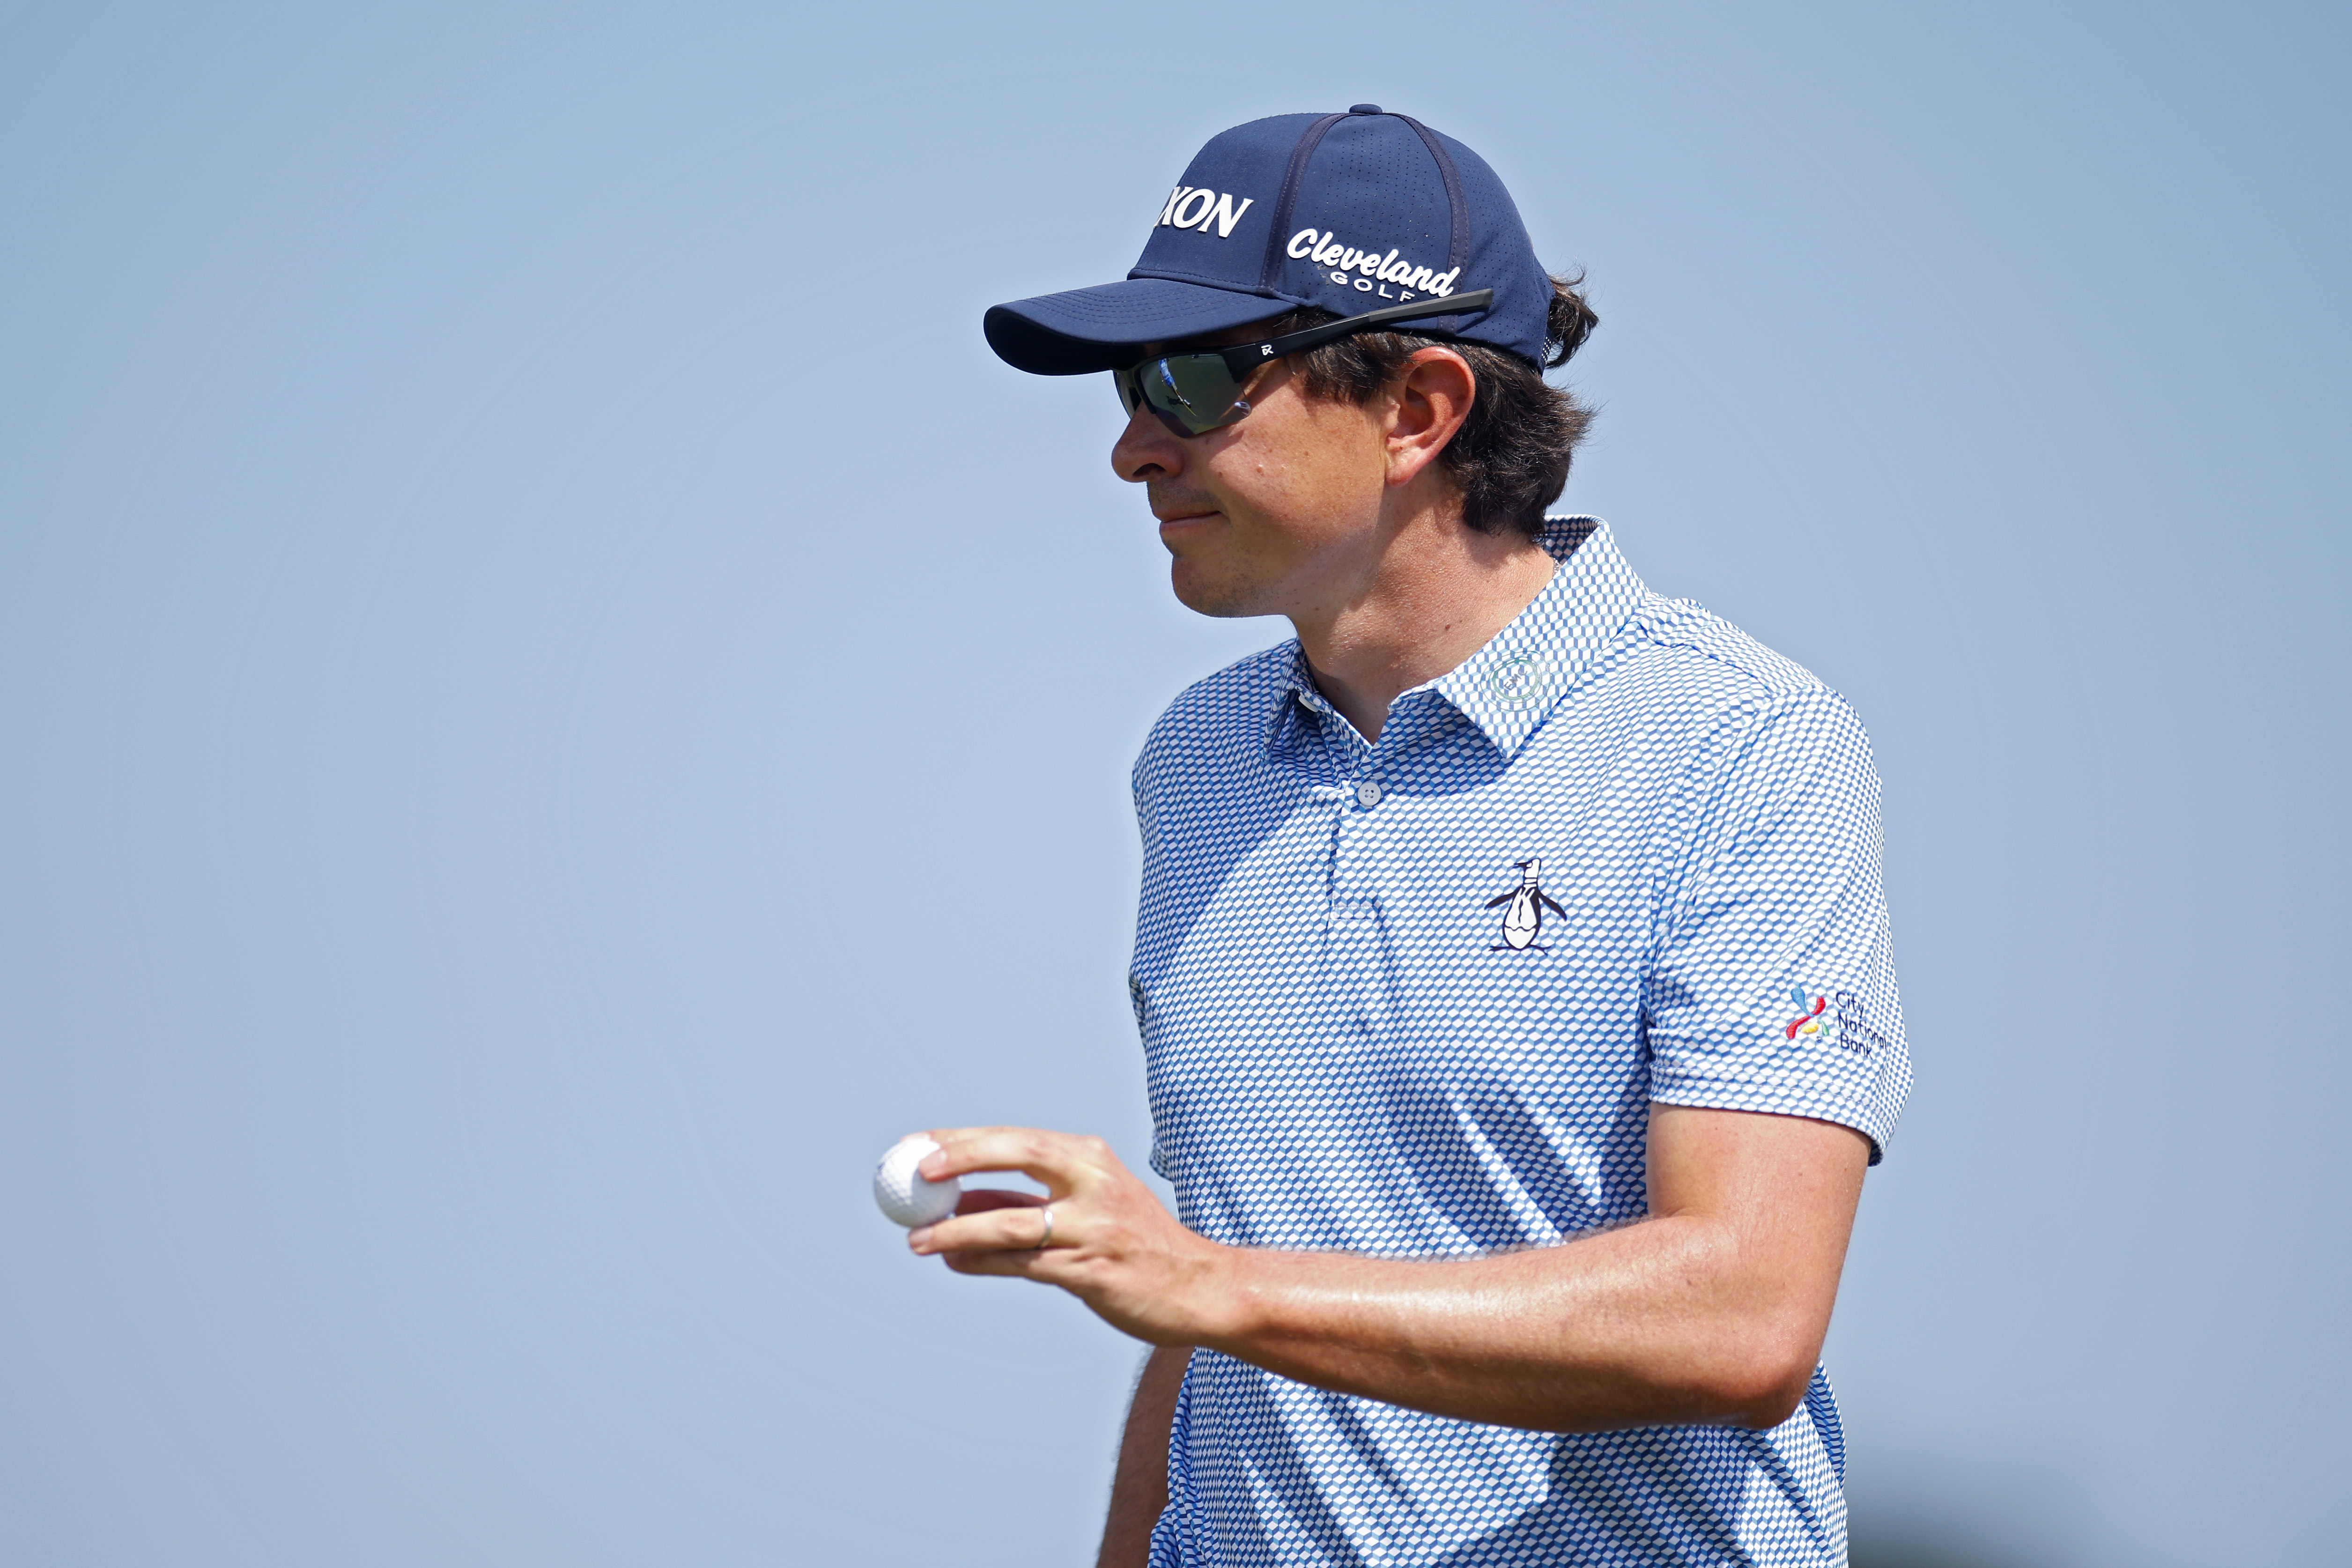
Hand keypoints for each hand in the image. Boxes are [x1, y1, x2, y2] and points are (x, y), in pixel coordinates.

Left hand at [908, 1127, 1236, 1345]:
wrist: (1200, 1288)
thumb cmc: (1137, 1246)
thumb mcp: (1088, 1208)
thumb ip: (1026, 1205)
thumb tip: (958, 1207)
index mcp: (1093, 1160)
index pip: (1021, 1139)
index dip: (968, 1140)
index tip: (923, 1146)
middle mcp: (1096, 1184)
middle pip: (1022, 1156)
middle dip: (966, 1158)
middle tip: (919, 1173)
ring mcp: (1097, 1227)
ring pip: (1015, 1222)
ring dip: (959, 1229)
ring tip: (918, 1239)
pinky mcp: (1095, 1270)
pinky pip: (1027, 1264)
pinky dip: (986, 1261)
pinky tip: (956, 1261)